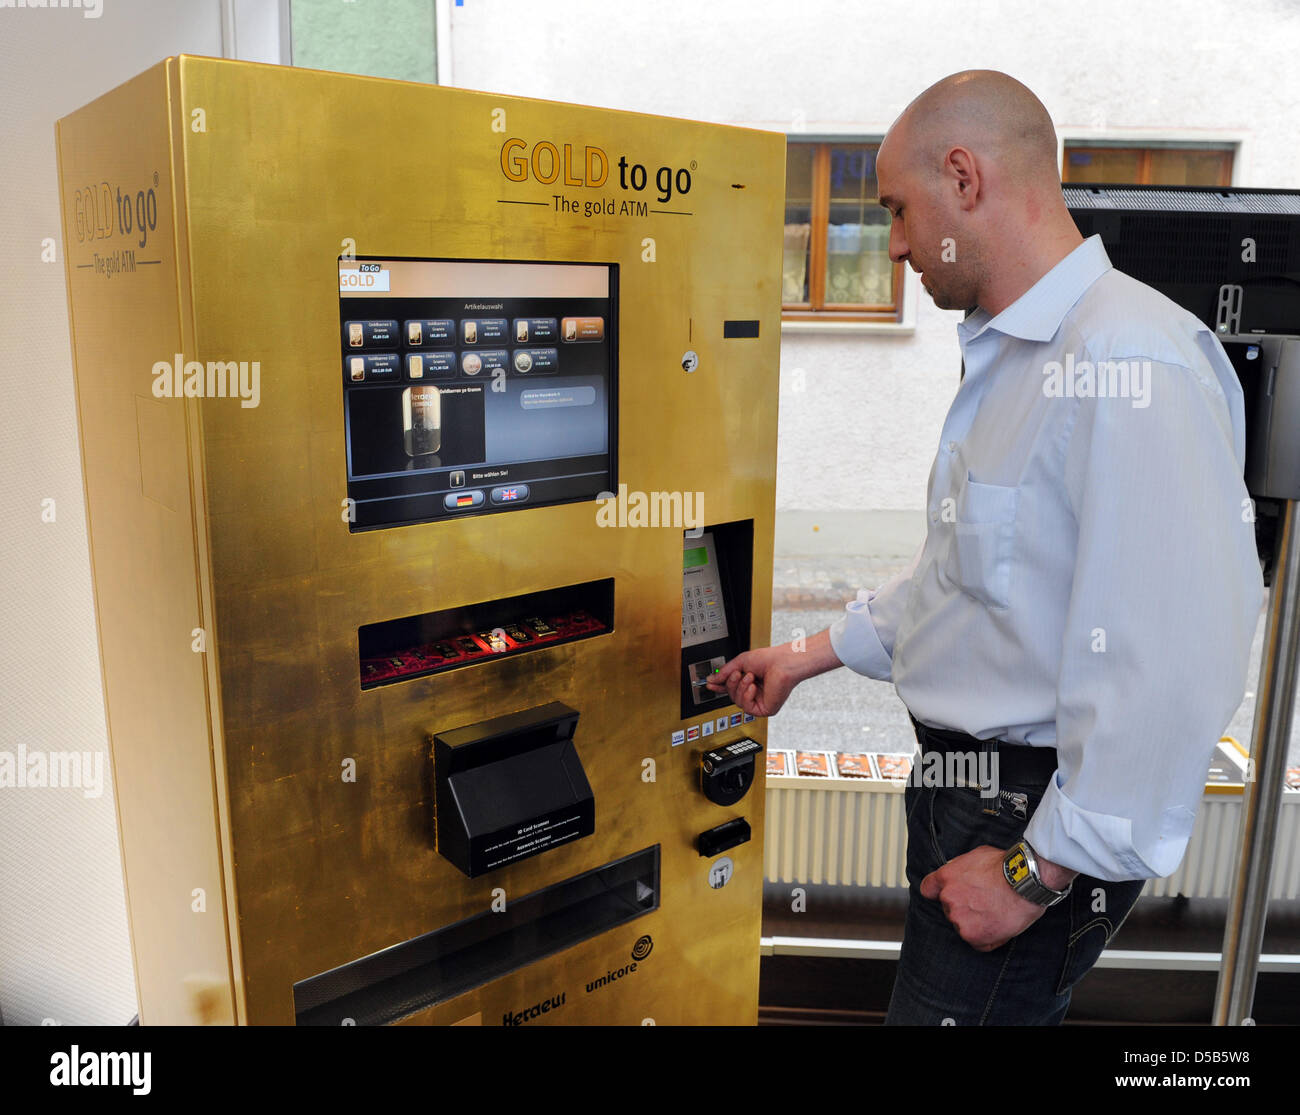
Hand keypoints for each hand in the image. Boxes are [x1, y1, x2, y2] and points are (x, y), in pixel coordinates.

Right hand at [706, 644, 800, 717]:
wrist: (783, 662)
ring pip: (738, 702)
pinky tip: (754, 687)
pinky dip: (747, 696)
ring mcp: (760, 701)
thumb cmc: (769, 659)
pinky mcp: (765, 709)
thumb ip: (724, 672)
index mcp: (748, 681)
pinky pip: (747, 708)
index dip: (719, 686)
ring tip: (749, 677)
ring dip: (740, 688)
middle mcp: (754, 692)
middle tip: (736, 674)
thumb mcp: (740, 662)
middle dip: (731, 684)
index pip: (730, 688)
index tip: (709, 683)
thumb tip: (711, 679)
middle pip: (731, 696)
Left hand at [920, 844, 1055, 951]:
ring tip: (994, 912)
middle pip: (949, 908)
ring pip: (962, 925)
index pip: (928, 889)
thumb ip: (960, 867)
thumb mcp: (976, 855)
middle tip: (984, 902)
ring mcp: (959, 919)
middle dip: (963, 906)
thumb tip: (956, 872)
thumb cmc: (1006, 866)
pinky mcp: (973, 936)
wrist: (1025, 882)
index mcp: (946, 877)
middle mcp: (949, 899)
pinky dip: (987, 938)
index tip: (948, 894)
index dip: (938, 892)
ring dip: (974, 922)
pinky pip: (976, 942)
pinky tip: (998, 926)